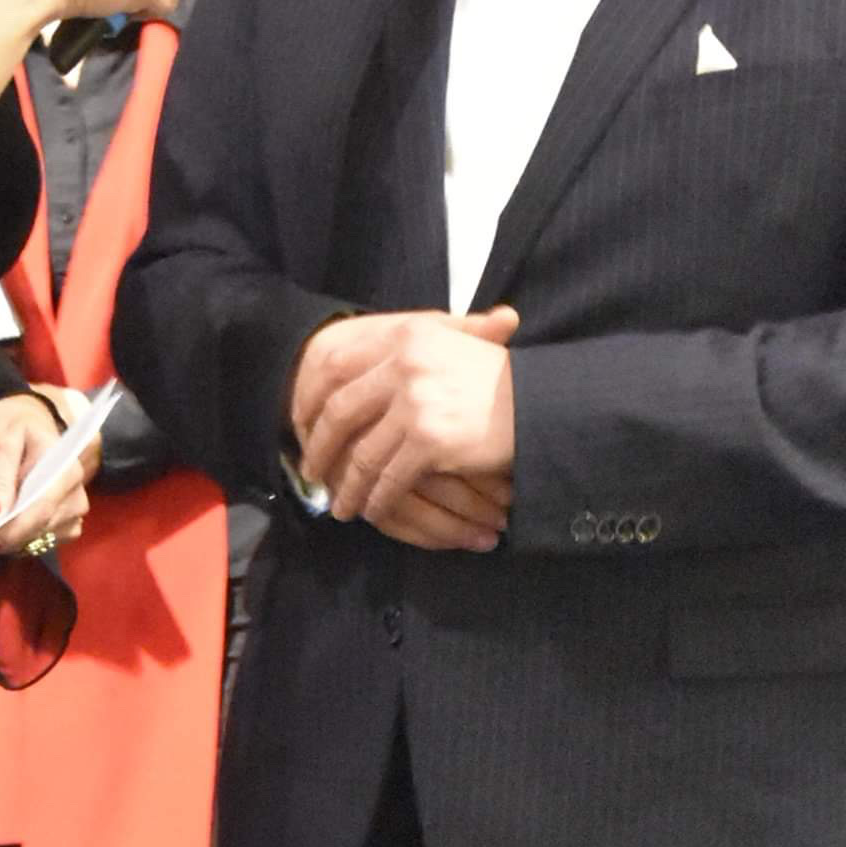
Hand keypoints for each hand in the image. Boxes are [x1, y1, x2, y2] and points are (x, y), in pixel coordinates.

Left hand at [0, 386, 92, 556]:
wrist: (22, 420)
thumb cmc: (11, 423)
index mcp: (65, 474)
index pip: (36, 515)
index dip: (1, 534)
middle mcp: (72, 501)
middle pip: (26, 535)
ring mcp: (65, 518)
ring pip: (19, 545)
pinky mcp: (52, 529)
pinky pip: (19, 545)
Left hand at [293, 308, 518, 548]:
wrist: (544, 400)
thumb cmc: (499, 379)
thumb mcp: (452, 346)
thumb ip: (407, 352)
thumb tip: (355, 364)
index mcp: (405, 336)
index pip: (337, 366)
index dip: (313, 398)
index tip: (301, 422)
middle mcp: (404, 364)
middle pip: (341, 411)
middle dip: (320, 446)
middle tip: (311, 470)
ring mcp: (415, 403)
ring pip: (363, 453)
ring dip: (349, 484)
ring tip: (341, 504)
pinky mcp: (429, 440)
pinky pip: (389, 478)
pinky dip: (377, 498)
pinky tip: (372, 510)